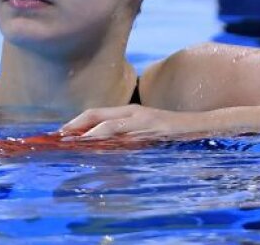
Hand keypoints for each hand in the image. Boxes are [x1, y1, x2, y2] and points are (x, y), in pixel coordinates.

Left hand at [59, 105, 208, 139]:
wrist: (201, 126)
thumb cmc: (172, 131)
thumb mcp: (146, 131)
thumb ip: (127, 136)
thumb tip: (104, 147)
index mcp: (130, 111)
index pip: (96, 113)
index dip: (76, 121)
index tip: (59, 133)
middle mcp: (133, 112)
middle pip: (97, 115)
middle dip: (75, 126)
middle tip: (58, 137)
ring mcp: (143, 120)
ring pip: (109, 124)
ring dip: (87, 133)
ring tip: (71, 142)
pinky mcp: (154, 128)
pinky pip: (128, 135)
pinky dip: (111, 139)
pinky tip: (100, 146)